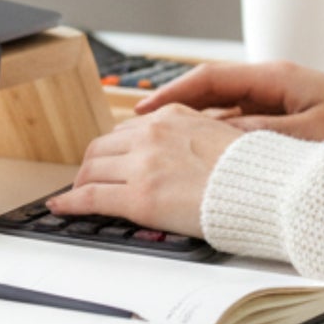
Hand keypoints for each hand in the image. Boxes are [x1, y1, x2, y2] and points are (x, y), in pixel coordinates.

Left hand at [48, 104, 243, 236]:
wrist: (263, 190)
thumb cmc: (251, 171)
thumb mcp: (221, 136)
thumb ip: (194, 137)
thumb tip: (186, 154)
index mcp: (174, 115)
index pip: (128, 129)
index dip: (114, 149)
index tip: (110, 159)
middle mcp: (153, 134)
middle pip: (103, 146)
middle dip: (92, 164)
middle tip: (88, 179)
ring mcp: (143, 164)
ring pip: (92, 169)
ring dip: (81, 182)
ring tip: (77, 194)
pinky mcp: (138, 196)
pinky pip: (90, 197)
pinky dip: (70, 202)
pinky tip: (61, 207)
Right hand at [134, 60, 323, 146]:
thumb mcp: (310, 135)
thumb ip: (262, 136)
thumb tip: (216, 141)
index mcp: (274, 77)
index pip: (210, 78)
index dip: (172, 93)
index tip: (143, 110)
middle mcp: (270, 86)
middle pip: (208, 95)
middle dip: (171, 111)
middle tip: (136, 131)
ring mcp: (275, 103)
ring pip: (220, 114)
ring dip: (190, 129)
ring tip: (156, 149)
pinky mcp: (283, 122)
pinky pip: (238, 129)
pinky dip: (215, 142)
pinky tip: (197, 161)